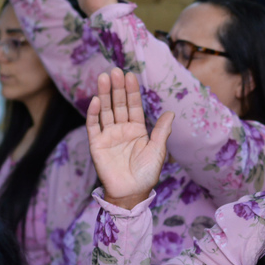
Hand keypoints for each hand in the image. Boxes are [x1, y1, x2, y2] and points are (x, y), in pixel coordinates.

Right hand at [86, 68, 172, 209]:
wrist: (131, 193)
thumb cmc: (146, 174)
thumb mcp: (158, 151)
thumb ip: (162, 131)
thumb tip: (171, 113)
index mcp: (137, 129)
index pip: (134, 106)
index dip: (132, 92)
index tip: (130, 75)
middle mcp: (122, 129)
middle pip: (118, 104)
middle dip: (117, 88)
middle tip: (115, 71)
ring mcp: (109, 135)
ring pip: (106, 111)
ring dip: (104, 95)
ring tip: (104, 78)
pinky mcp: (97, 144)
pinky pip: (94, 126)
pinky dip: (94, 114)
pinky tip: (96, 101)